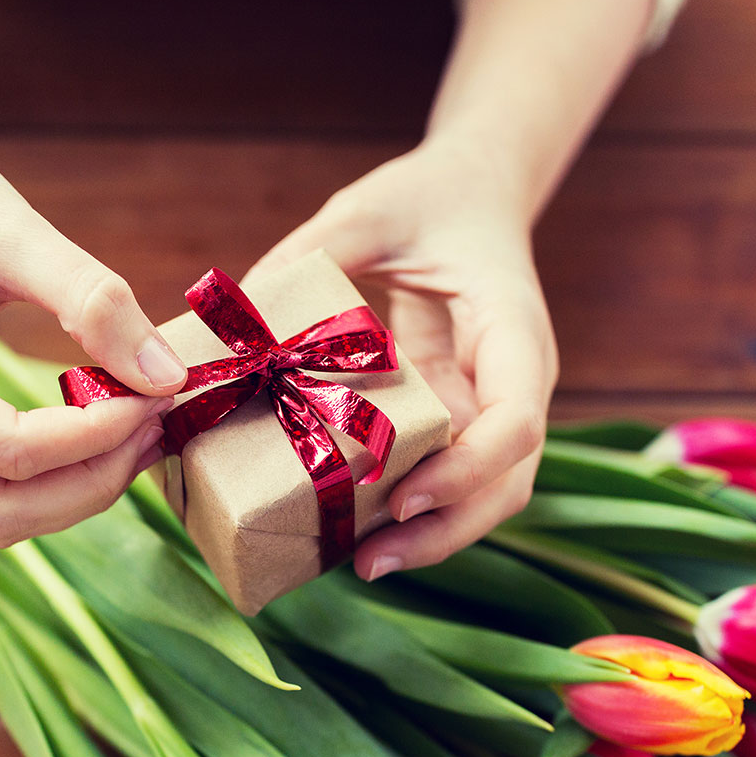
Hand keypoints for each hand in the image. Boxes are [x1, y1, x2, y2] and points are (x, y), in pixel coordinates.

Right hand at [0, 91, 188, 545]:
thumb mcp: (9, 230)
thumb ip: (91, 303)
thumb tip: (168, 376)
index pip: (9, 451)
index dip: (100, 434)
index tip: (164, 391)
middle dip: (92, 480)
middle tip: (160, 422)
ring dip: (74, 489)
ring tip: (139, 431)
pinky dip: (46, 476)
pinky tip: (98, 433)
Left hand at [247, 143, 556, 580]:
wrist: (471, 193)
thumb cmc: (426, 197)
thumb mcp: (370, 210)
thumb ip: (315, 251)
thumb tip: (240, 316)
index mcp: (514, 329)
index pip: (515, 422)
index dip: (466, 469)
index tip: (402, 495)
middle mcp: (516, 381)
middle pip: (508, 484)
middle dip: (446, 530)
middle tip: (370, 561)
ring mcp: (492, 406)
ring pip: (484, 495)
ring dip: (430, 536)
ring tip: (359, 563)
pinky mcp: (460, 417)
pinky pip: (446, 476)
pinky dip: (408, 508)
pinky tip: (353, 528)